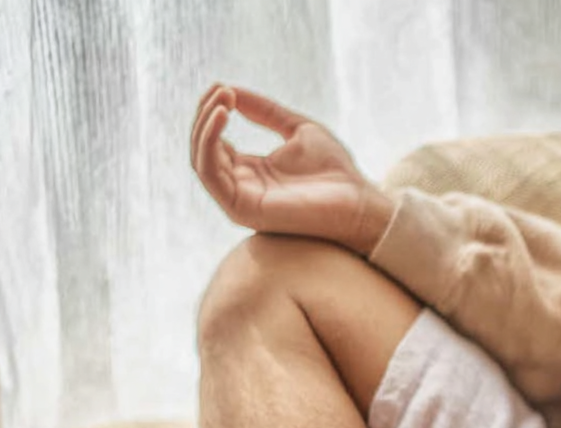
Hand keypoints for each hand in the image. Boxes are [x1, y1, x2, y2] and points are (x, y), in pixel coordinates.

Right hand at [191, 83, 394, 254]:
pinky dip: (209, 142)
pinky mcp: (241, 208)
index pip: (215, 141)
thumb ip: (266, 111)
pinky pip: (210, 173)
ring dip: (204, 125)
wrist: (359, 202)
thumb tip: (231, 89)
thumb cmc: (337, 172)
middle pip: (203, 148)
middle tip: (221, 89)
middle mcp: (241, 187)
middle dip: (206, 114)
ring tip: (222, 101)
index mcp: (252, 171)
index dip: (214, 111)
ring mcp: (239, 200)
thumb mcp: (298, 129)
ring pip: (201, 159)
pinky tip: (223, 117)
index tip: (223, 86)